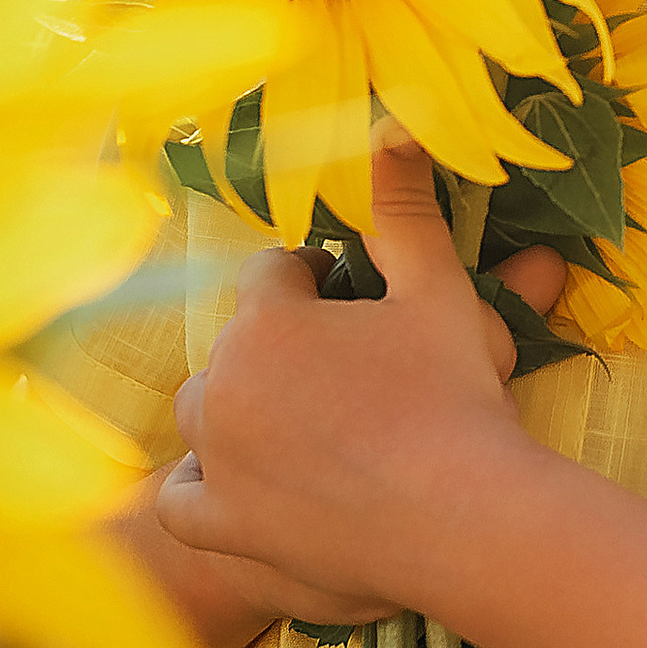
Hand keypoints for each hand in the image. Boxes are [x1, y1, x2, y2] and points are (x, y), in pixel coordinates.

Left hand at [156, 140, 567, 621]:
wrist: (466, 517)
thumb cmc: (456, 397)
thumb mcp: (438, 291)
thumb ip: (404, 209)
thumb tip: (395, 122)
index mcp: (268, 320)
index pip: (273, 273)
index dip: (315, 282)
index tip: (352, 303)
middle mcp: (223, 384)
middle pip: (233, 345)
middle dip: (275, 348)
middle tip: (340, 371)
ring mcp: (216, 459)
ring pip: (201, 414)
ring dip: (235, 411)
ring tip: (295, 422)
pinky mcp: (223, 525)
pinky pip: (180, 500)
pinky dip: (201, 488)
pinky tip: (240, 481)